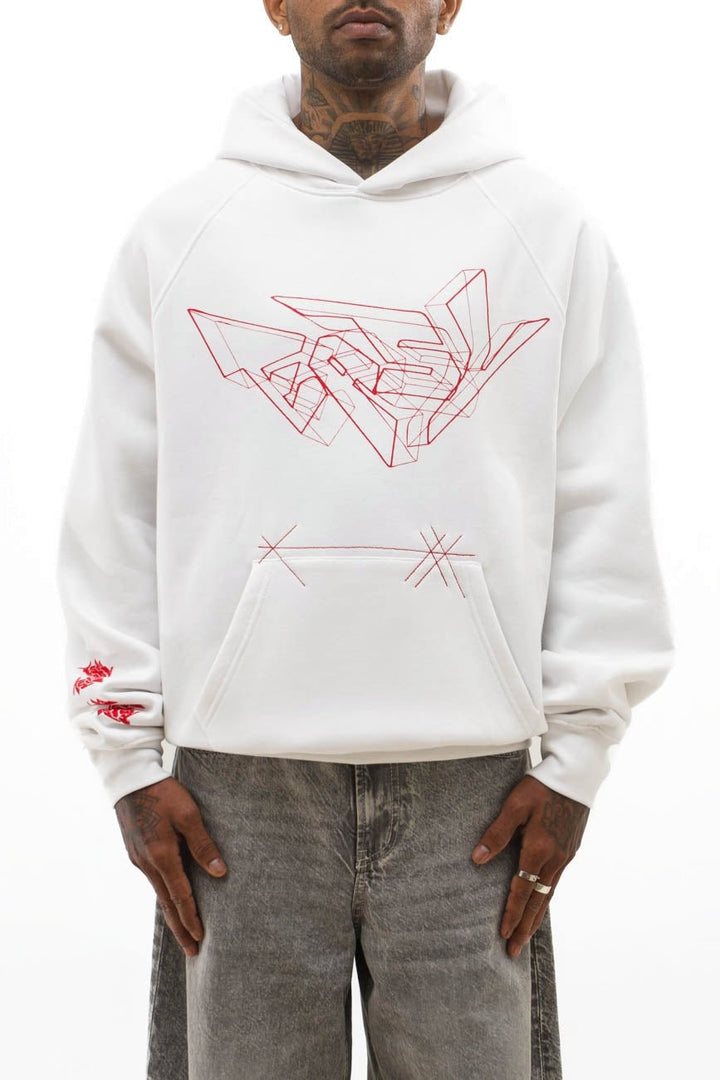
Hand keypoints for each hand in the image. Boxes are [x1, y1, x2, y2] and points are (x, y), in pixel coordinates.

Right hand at [115, 778, 226, 956]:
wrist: (129, 778)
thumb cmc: (162, 792)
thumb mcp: (188, 815)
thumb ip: (203, 844)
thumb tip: (219, 872)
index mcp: (162, 856)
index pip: (180, 896)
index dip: (191, 919)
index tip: (201, 939)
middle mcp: (147, 863)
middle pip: (167, 903)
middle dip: (180, 928)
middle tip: (193, 951)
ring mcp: (139, 859)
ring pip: (159, 893)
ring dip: (172, 913)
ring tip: (184, 931)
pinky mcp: (136, 852)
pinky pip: (153, 880)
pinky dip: (164, 895)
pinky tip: (171, 899)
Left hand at [470, 775, 589, 957]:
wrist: (576, 774)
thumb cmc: (541, 786)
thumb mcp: (514, 805)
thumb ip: (496, 833)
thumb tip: (477, 859)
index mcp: (538, 850)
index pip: (522, 891)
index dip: (512, 914)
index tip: (503, 935)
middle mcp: (555, 859)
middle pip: (538, 902)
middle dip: (525, 927)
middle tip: (514, 951)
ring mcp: (566, 856)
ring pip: (549, 894)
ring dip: (537, 917)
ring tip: (526, 935)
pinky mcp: (571, 849)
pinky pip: (556, 882)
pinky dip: (547, 898)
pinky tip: (541, 903)